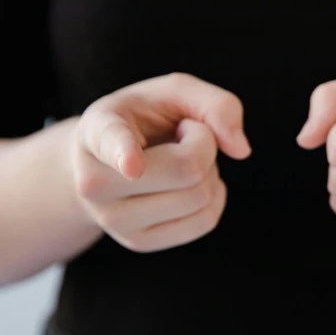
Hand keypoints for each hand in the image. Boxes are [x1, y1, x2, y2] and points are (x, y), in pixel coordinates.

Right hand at [70, 73, 250, 252]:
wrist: (107, 160)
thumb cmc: (144, 119)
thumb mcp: (175, 93)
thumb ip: (215, 104)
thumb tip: (241, 150)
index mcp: (98, 131)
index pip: (112, 143)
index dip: (124, 152)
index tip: (132, 164)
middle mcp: (94, 181)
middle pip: (187, 169)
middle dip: (205, 145)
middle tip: (183, 135)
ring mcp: (113, 219)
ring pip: (200, 198)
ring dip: (209, 172)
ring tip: (180, 159)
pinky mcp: (138, 242)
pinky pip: (205, 222)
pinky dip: (213, 197)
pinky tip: (188, 184)